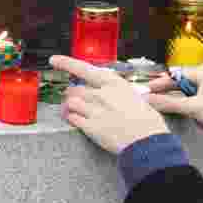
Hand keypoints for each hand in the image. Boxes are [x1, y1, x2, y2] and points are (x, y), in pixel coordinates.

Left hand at [52, 56, 169, 154]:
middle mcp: (100, 94)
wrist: (148, 142)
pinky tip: (77, 120)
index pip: (83, 69)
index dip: (66, 63)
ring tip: (75, 110)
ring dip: (70, 106)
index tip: (54, 60)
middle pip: (74, 89)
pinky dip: (72, 118)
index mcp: (113, 83)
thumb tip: (105, 91)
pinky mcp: (90, 127)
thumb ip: (115, 92)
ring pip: (70, 102)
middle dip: (72, 93)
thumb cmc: (146, 120)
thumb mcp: (134, 97)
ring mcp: (94, 110)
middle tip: (75, 98)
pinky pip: (72, 118)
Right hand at [146, 65, 202, 149]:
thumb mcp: (193, 107)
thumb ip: (168, 103)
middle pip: (181, 87)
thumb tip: (148, 99)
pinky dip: (198, 115)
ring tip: (197, 119)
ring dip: (189, 111)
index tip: (146, 91)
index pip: (174, 75)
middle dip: (176, 101)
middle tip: (160, 105)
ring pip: (189, 99)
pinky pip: (197, 106)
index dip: (159, 84)